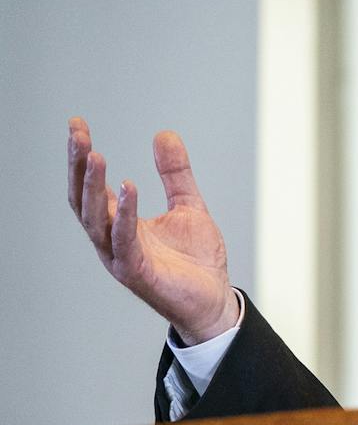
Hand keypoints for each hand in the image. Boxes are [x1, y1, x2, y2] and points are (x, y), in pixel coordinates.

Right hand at [68, 118, 238, 343]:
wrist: (214, 300)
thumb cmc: (196, 260)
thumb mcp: (188, 205)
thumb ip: (175, 173)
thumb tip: (164, 134)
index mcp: (120, 223)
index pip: (92, 185)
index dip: (82, 156)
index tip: (77, 124)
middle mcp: (112, 239)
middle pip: (84, 199)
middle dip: (78, 165)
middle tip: (78, 133)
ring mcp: (121, 257)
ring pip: (96, 219)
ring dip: (94, 186)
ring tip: (95, 155)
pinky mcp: (137, 272)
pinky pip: (124, 240)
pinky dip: (123, 214)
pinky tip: (128, 188)